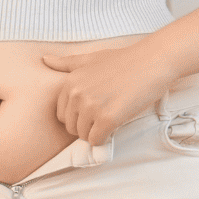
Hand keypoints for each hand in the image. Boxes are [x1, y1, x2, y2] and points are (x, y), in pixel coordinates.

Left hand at [42, 44, 176, 145]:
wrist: (153, 62)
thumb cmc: (125, 60)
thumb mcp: (92, 59)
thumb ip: (67, 63)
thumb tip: (44, 59)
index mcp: (70, 82)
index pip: (62, 114)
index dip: (78, 116)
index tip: (94, 109)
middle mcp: (77, 94)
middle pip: (71, 127)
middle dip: (86, 126)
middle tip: (105, 114)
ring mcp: (92, 107)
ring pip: (84, 136)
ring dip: (97, 132)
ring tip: (112, 118)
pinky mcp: (108, 118)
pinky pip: (97, 140)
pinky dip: (105, 138)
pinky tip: (116, 126)